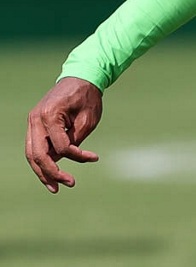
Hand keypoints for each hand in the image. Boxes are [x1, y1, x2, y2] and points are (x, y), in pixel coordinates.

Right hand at [25, 77, 103, 192]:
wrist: (81, 78)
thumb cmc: (87, 97)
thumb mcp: (88, 119)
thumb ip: (75, 140)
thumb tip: (65, 159)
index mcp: (49, 115)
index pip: (59, 146)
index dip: (76, 156)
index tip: (93, 157)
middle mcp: (36, 119)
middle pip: (37, 154)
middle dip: (52, 173)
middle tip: (69, 184)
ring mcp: (33, 122)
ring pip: (32, 154)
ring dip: (43, 172)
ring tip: (55, 188)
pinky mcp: (36, 126)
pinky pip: (35, 148)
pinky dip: (41, 162)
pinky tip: (50, 177)